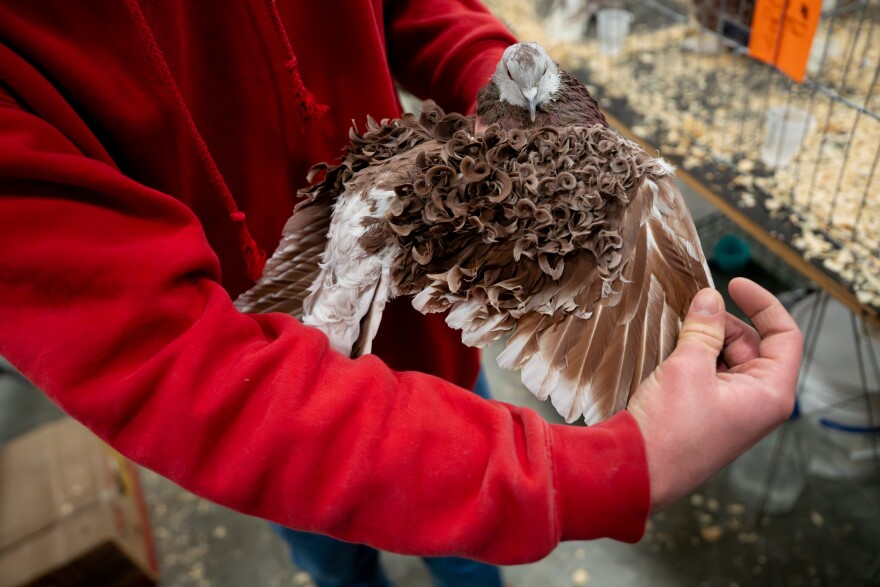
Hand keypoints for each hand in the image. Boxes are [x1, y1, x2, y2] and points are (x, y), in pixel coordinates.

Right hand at [627, 278, 802, 511]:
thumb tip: (710, 299)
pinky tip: (671, 352)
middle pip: (753, 344)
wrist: (636, 471)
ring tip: (678, 333)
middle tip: (691, 310)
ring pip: (728, 358)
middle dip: (724, 323)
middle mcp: (758, 402)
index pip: (785, 336)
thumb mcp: (687, 367)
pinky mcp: (710, 414)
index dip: (763, 304)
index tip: (734, 283)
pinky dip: (695, 358)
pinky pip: (710, 375)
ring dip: (705, 340)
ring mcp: (733, 410)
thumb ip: (704, 328)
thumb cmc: (668, 429)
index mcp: (769, 393)